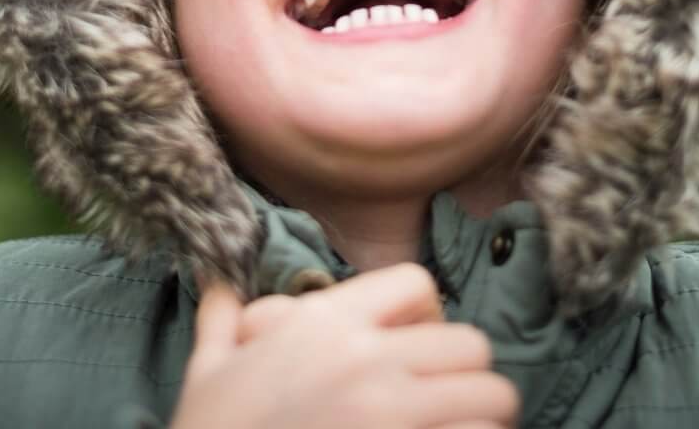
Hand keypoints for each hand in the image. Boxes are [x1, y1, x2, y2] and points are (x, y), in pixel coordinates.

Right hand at [169, 261, 519, 427]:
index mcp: (325, 324)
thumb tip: (215, 284)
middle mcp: (367, 361)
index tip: (415, 341)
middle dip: (467, 371)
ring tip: (464, 426)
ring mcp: (392, 415)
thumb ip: (221, 320)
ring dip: (482, 414)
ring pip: (491, 396)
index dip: (426, 310)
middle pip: (469, 343)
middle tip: (450, 397)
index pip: (416, 282)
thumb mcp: (207, 370)